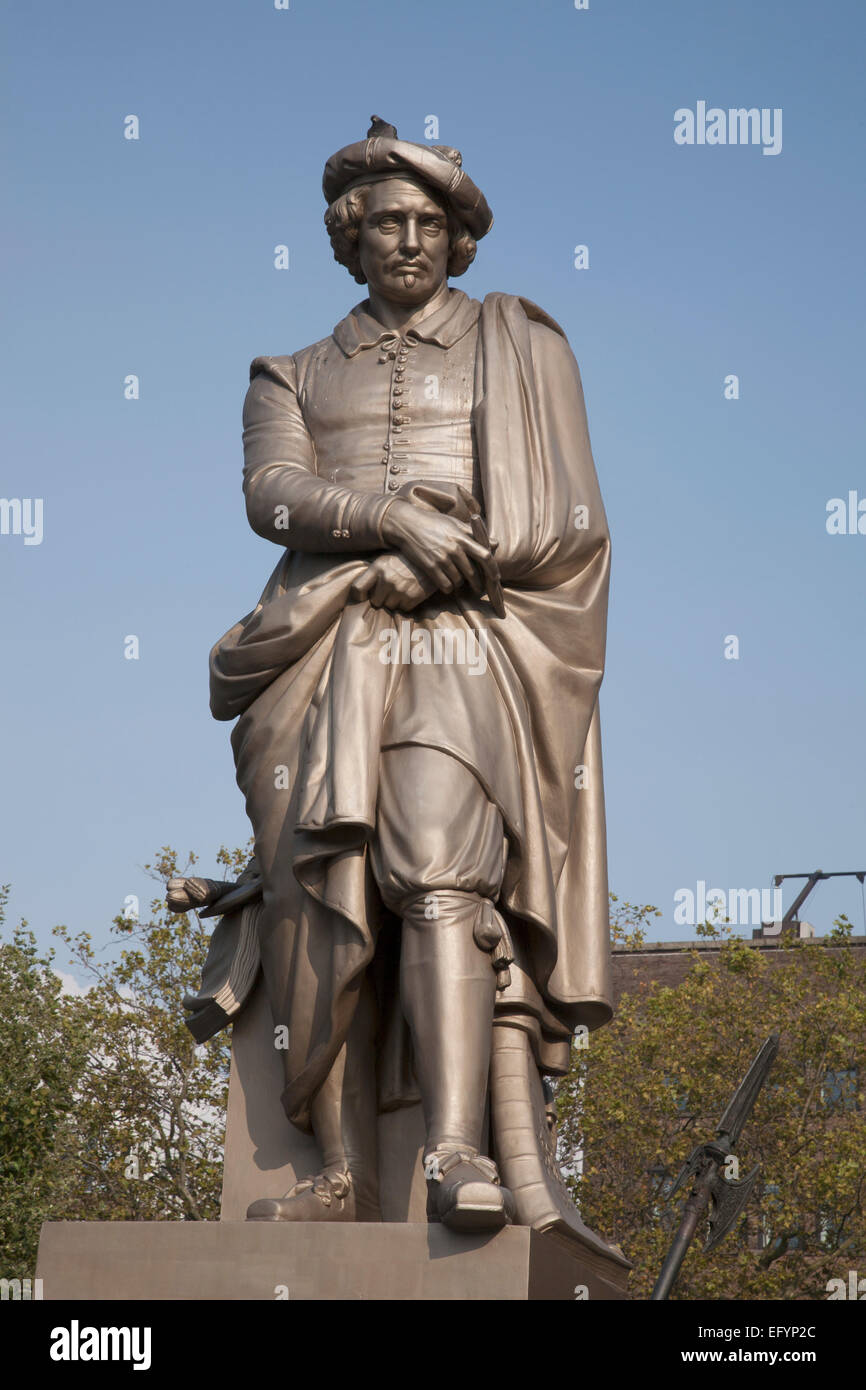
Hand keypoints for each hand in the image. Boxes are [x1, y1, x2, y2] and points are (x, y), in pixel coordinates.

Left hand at [349, 553, 436, 610]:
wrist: (432, 557)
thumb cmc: (406, 558)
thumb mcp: (387, 559)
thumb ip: (374, 573)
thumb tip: (360, 591)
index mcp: (377, 568)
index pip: (357, 588)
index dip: (359, 595)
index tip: (363, 596)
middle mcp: (387, 579)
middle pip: (375, 601)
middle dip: (381, 597)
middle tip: (390, 589)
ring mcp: (400, 589)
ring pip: (390, 606)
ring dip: (394, 601)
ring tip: (402, 588)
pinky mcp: (412, 597)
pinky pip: (403, 608)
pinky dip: (406, 603)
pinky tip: (411, 591)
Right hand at [381, 500, 500, 596]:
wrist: (406, 525)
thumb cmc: (433, 522)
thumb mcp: (454, 523)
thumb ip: (475, 534)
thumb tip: (495, 543)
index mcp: (462, 537)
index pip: (485, 555)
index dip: (492, 569)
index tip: (495, 578)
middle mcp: (453, 548)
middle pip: (473, 573)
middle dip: (477, 583)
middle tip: (478, 587)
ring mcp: (441, 558)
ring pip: (459, 581)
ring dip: (461, 585)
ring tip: (459, 582)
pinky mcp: (430, 567)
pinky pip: (445, 585)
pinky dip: (449, 588)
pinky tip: (447, 584)